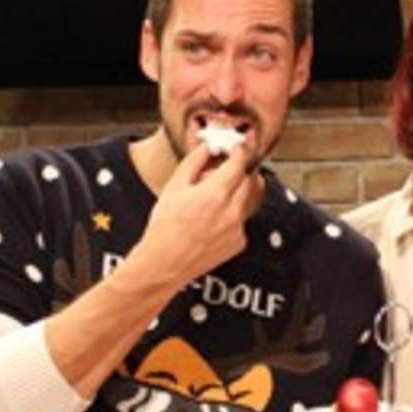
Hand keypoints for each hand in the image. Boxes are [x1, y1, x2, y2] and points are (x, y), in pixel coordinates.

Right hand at [137, 141, 251, 284]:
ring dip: (233, 195)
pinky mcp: (239, 242)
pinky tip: (210, 223)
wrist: (164, 264)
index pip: (239, 162)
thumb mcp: (174, 187)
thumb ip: (194, 162)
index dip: (239, 151)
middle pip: (248, 180)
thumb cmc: (164, 228)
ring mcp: (238, 228)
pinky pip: (241, 220)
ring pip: (245, 200)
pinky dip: (230, 216)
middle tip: (220, 174)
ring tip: (209, 203)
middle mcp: (232, 211)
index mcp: (216, 193)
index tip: (236, 148)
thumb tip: (207, 148)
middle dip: (237, 173)